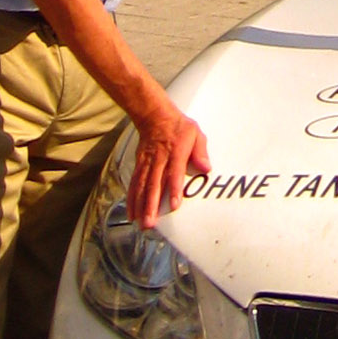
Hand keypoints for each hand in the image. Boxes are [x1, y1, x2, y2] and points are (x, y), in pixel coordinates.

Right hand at [128, 97, 209, 227]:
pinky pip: (134, 183)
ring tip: (140, 223)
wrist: (154, 115)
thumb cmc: (179, 127)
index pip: (174, 172)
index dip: (174, 189)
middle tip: (150, 223)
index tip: (174, 205)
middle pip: (154, 184)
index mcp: (176, 151)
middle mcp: (159, 159)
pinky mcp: (139, 164)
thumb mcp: (195, 133)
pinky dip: (131, 198)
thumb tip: (207, 167)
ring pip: (142, 186)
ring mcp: (147, 162)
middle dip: (151, 205)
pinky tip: (131, 213)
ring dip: (140, 205)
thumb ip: (201, 151)